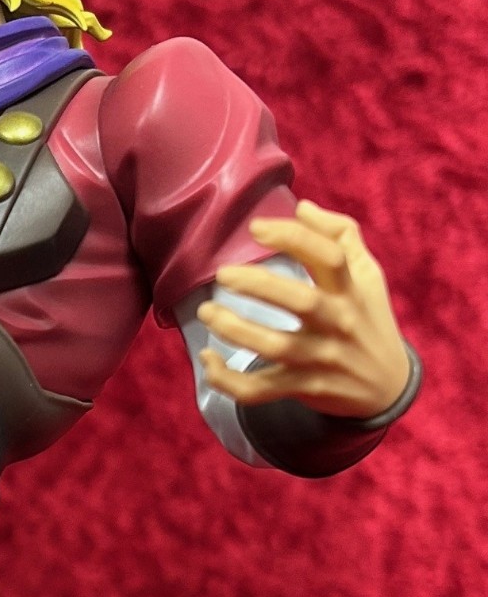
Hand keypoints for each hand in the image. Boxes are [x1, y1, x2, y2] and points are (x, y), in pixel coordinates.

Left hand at [196, 201, 411, 419]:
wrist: (388, 387)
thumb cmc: (368, 319)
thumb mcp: (368, 274)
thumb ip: (342, 234)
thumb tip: (302, 206)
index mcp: (351, 290)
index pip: (329, 257)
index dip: (293, 238)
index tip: (256, 228)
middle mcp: (339, 323)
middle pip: (301, 301)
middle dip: (258, 285)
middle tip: (223, 274)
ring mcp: (321, 359)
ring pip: (276, 346)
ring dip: (235, 330)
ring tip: (207, 312)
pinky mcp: (304, 387)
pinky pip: (261, 390)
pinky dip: (229, 380)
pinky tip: (208, 359)